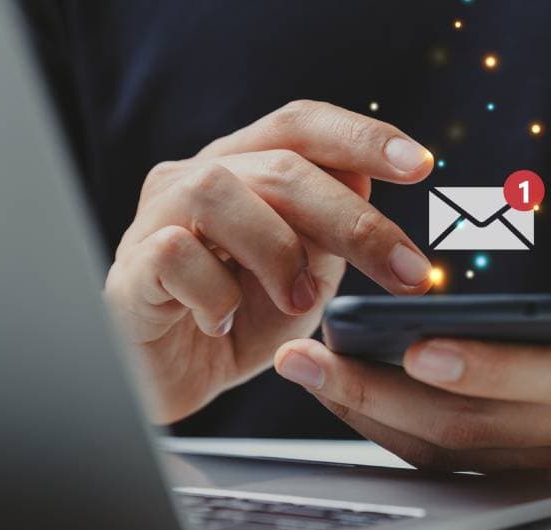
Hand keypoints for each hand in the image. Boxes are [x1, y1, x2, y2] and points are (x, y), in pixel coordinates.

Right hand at [105, 100, 434, 422]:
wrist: (172, 382)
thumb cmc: (238, 321)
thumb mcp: (304, 276)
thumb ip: (329, 231)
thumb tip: (366, 181)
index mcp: (242, 167)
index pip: (300, 125)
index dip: (360, 136)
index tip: (422, 165)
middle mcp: (194, 178)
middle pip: (279, 165)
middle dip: (353, 220)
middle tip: (407, 272)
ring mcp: (154, 219)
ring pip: (217, 190)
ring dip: (277, 249)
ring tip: (300, 301)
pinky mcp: (128, 269)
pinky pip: (174, 254)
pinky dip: (216, 293)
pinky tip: (225, 324)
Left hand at [274, 191, 550, 478]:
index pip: (545, 381)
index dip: (482, 368)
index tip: (417, 346)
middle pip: (469, 427)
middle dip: (380, 396)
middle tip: (309, 360)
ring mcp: (547, 455)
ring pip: (448, 451)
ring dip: (370, 416)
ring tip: (307, 373)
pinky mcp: (524, 462)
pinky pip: (449, 457)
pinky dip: (391, 431)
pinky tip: (344, 395)